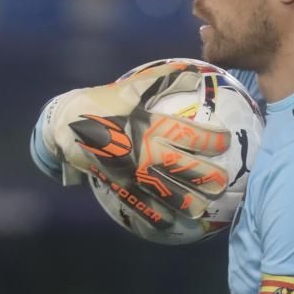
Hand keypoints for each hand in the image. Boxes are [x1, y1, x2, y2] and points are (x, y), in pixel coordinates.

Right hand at [43, 61, 231, 226]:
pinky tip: (170, 223)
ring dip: (186, 201)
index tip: (227, 141)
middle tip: (223, 182)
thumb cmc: (101, 103)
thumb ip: (162, 80)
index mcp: (149, 125)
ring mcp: (131, 170)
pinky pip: (140, 203)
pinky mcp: (118, 184)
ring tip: (203, 207)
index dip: (210, 138)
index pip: (187, 133)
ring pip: (164, 190)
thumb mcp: (131, 88)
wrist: (66, 125)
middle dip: (205, 175)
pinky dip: (156, 215)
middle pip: (181, 166)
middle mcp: (143, 150)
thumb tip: (192, 70)